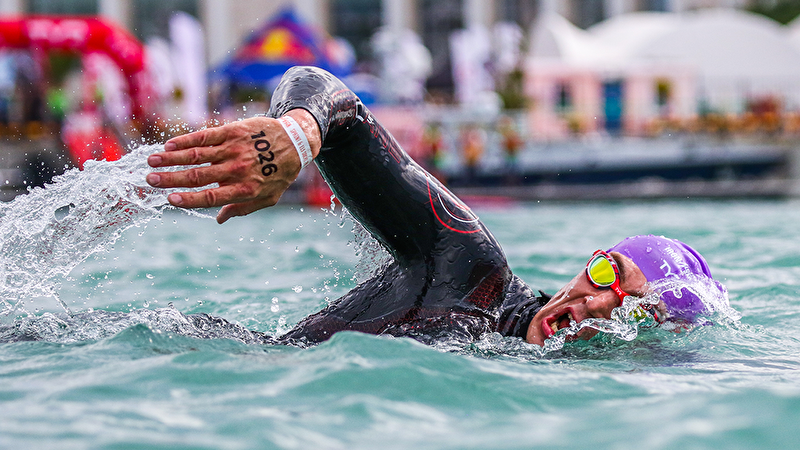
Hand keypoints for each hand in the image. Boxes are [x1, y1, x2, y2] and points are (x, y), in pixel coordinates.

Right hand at [146, 109, 320, 223]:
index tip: (170, 200)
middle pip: (198, 176)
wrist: (295, 141)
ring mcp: (234, 149)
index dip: (190, 199)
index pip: (212, 197)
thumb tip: (219, 219)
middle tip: (150, 180)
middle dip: (171, 179)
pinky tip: (169, 145)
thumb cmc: (279, 173)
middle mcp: (238, 169)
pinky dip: (186, 140)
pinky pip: (205, 136)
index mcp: (245, 189)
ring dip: (171, 158)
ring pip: (197, 155)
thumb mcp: (268, 197)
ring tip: (151, 161)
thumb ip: (243, 209)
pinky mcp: (233, 131)